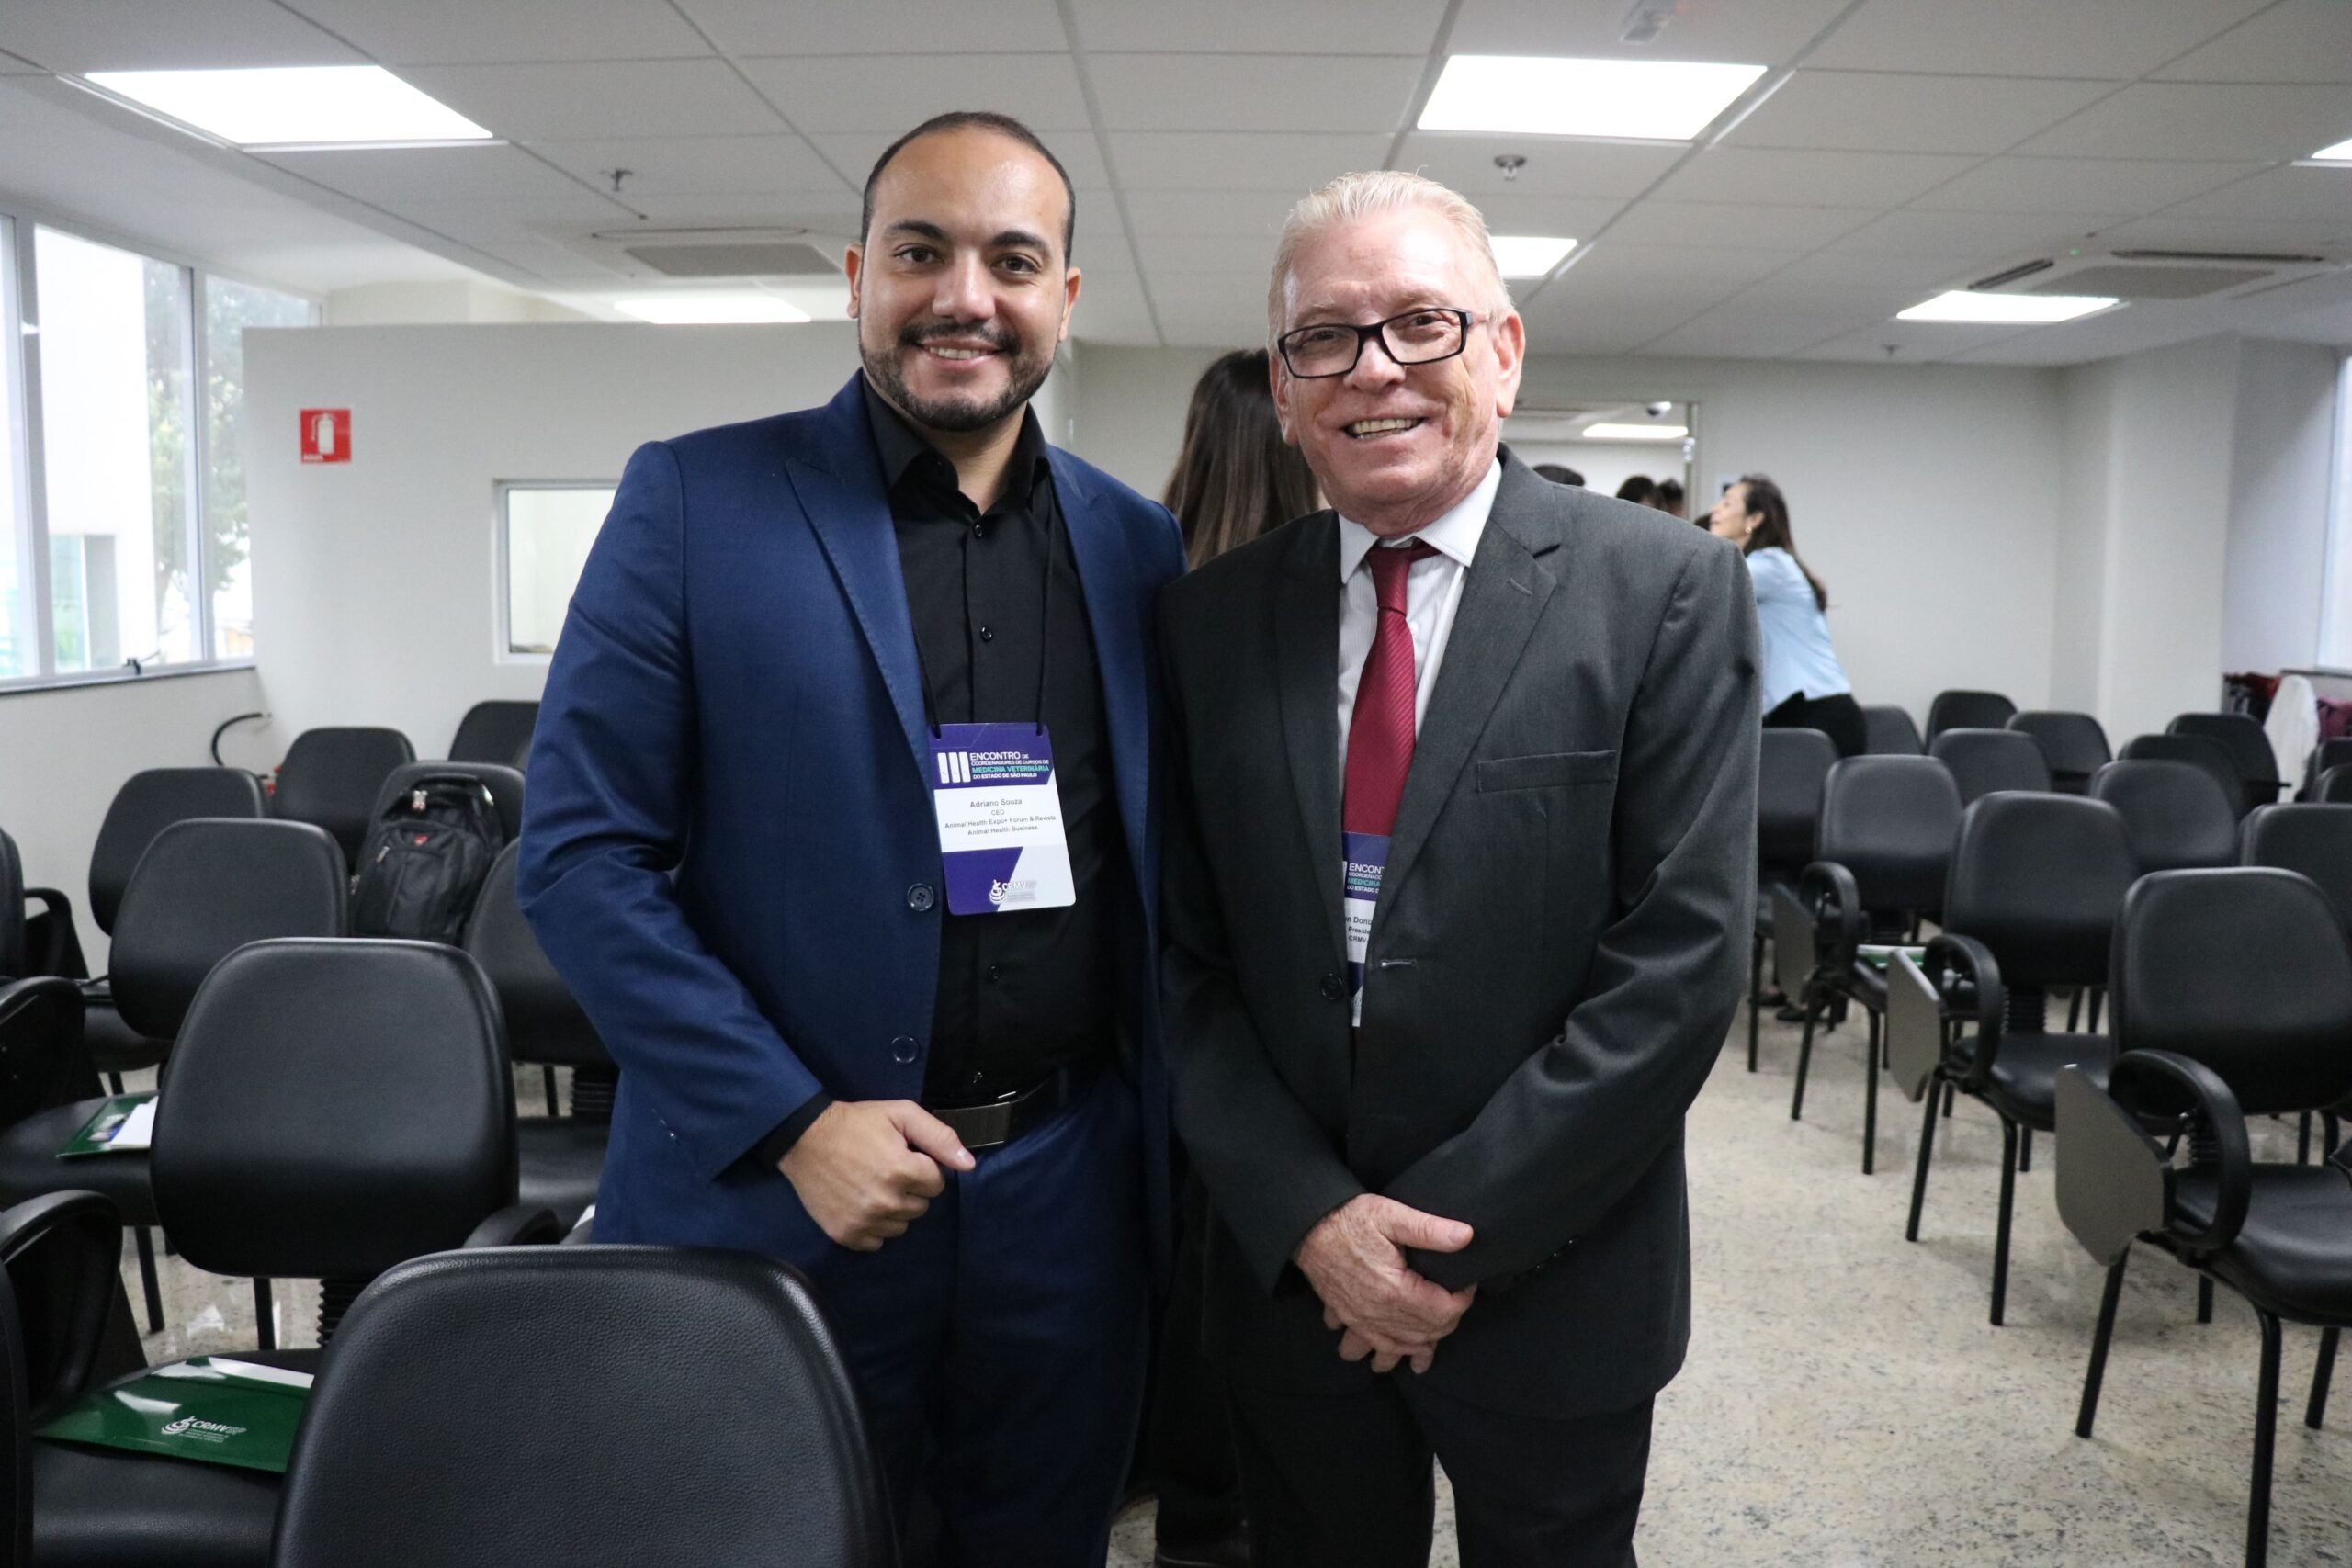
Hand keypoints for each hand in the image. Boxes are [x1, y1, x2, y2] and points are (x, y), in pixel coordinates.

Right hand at [779, 1100, 975, 1250]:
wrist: (805, 1139)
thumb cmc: (857, 1123)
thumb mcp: (901, 1114)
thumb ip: (940, 1138)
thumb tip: (968, 1164)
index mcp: (902, 1170)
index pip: (937, 1185)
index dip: (923, 1169)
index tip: (904, 1158)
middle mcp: (885, 1201)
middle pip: (921, 1207)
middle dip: (910, 1190)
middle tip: (887, 1169)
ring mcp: (864, 1221)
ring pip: (902, 1226)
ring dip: (894, 1209)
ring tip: (874, 1186)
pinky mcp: (845, 1234)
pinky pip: (877, 1242)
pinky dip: (874, 1226)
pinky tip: (862, 1204)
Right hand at [1295, 1195, 1475, 1373]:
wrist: (1306, 1228)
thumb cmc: (1348, 1220)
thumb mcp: (1390, 1215)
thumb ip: (1429, 1228)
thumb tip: (1466, 1236)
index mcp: (1394, 1291)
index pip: (1444, 1312)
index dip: (1463, 1299)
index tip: (1466, 1282)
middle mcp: (1377, 1315)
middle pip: (1425, 1334)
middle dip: (1447, 1322)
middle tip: (1455, 1300)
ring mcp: (1359, 1321)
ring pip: (1397, 1350)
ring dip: (1417, 1348)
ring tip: (1429, 1343)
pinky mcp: (1346, 1319)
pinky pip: (1368, 1347)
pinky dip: (1385, 1352)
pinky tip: (1392, 1347)